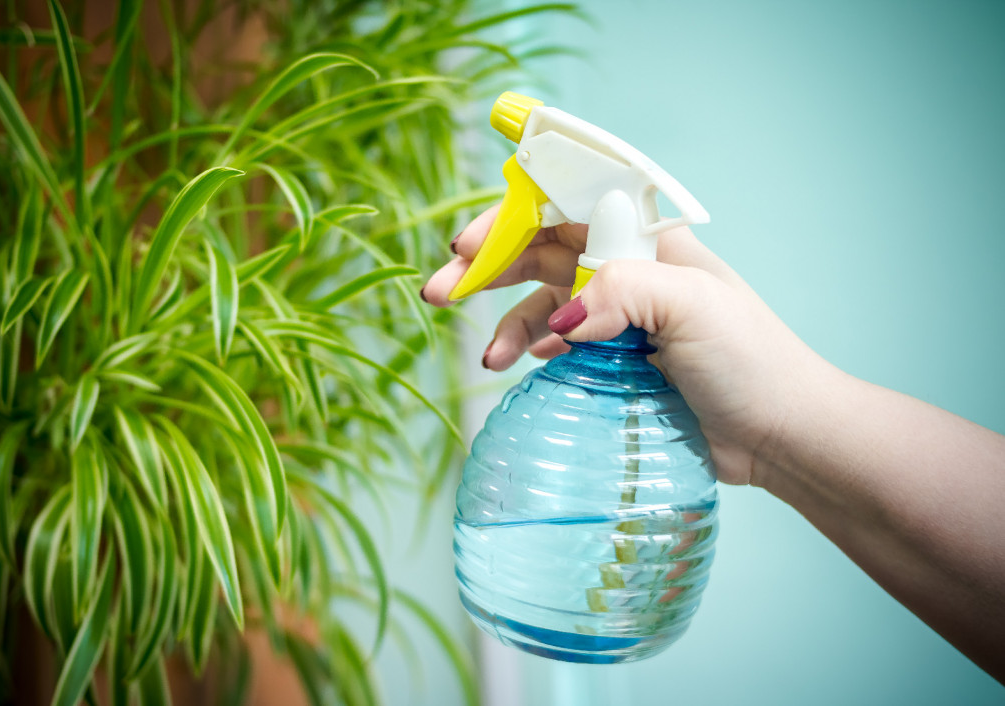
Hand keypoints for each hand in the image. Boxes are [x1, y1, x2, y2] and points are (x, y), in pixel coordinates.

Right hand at [421, 204, 834, 486]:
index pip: (566, 206)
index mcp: (647, 240)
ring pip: (543, 300)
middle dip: (487, 265)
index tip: (468, 243)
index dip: (512, 215)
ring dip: (506, 320)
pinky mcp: (615, 359)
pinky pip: (557, 343)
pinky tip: (519, 363)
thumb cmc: (750, 359)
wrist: (780, 433)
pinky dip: (530, 349)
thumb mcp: (691, 307)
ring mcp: (620, 315)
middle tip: (439, 289)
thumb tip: (558, 320)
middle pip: (542, 249)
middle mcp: (628, 268)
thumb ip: (620, 292)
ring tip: (487, 358)